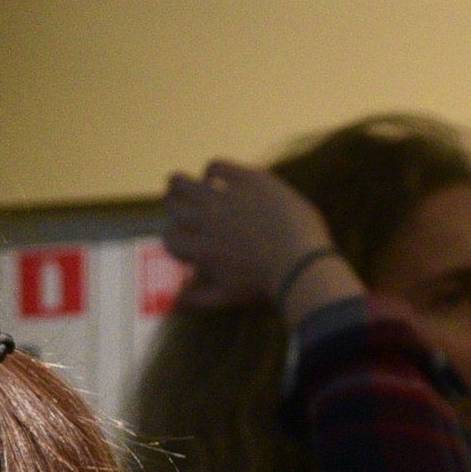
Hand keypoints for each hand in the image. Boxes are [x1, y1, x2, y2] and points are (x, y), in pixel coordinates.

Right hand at [158, 158, 349, 316]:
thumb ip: (196, 300)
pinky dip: (211, 170)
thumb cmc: (265, 283)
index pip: (169, 237)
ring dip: (177, 182)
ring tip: (176, 181)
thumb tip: (172, 305)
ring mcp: (226, 198)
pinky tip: (215, 175)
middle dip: (171, 204)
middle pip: (171, 205)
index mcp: (200, 249)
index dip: (172, 235)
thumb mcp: (226, 297)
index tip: (180, 233)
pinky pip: (216, 166)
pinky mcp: (248, 181)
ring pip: (183, 182)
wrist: (301, 262)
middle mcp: (206, 221)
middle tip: (174, 201)